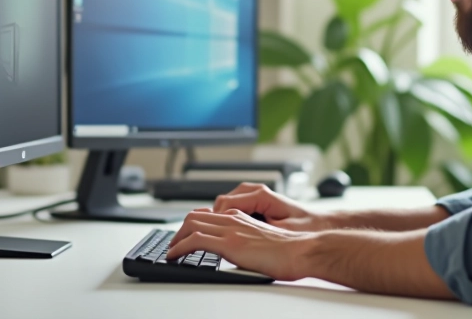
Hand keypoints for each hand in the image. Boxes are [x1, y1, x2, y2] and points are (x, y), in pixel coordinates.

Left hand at [166, 208, 312, 280]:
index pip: (209, 215)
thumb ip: (248, 240)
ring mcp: (231, 229)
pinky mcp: (230, 243)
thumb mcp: (264, 240)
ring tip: (170, 251)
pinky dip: (179, 247)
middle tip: (173, 245)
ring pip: (192, 224)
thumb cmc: (290, 250)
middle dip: (179, 230)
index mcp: (242, 217)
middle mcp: (234, 219)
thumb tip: (239, 252)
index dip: (193, 224)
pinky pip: (195, 240)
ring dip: (175, 238)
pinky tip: (174, 256)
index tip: (185, 236)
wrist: (301, 251)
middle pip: (195, 216)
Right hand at [213, 182, 330, 231]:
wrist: (319, 224)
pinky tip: (231, 232)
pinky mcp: (258, 202)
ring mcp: (257, 195)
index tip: (211, 235)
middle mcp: (258, 191)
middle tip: (212, 238)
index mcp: (262, 195)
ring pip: (226, 203)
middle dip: (215, 219)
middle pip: (222, 202)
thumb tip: (239, 234)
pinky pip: (235, 206)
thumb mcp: (281, 232)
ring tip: (220, 236)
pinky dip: (229, 217)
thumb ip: (259, 230)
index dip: (215, 220)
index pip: (225, 203)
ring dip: (221, 218)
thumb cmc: (305, 228)